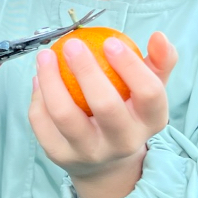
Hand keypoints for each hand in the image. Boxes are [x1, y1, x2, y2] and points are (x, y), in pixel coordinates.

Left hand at [29, 32, 177, 197]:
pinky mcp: (61, 156)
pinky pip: (43, 122)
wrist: (106, 161)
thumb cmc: (129, 112)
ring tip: (46, 56)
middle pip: (106, 106)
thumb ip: (159, 62)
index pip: (148, 93)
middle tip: (72, 44)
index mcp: (151, 122)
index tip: (110, 41)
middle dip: (86, 70)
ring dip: (51, 80)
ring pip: (65, 115)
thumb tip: (159, 36)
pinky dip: (38, 97)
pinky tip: (39, 78)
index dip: (131, 65)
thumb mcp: (149, 90)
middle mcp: (123, 142)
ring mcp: (90, 152)